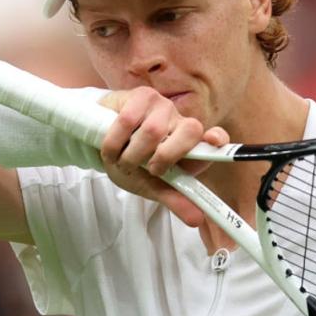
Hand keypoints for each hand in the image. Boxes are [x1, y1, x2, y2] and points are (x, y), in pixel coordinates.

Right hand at [98, 87, 228, 226]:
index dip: (217, 139)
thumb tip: (196, 220)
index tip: (215, 142)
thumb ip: (174, 199)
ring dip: (132, 155)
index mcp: (191, 145)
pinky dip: (115, 142)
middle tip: (148, 169)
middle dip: (165, 157)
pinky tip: (111, 148)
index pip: (216, 138)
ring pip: (153, 131)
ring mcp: (163, 106)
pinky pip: (128, 120)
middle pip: (189, 131)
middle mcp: (181, 123)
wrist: (98, 141)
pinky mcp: (141, 95)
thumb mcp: (151, 186)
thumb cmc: (130, 162)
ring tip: (123, 160)